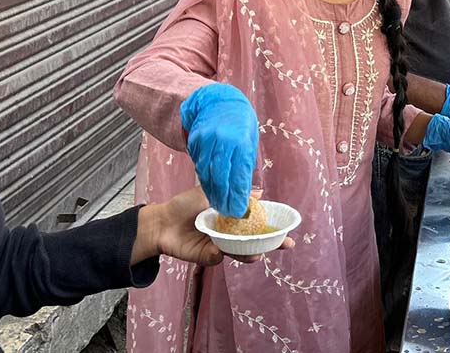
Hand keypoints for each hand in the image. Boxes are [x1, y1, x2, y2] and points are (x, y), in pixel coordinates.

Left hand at [133, 187, 295, 266]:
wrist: (161, 221)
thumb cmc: (184, 205)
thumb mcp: (209, 193)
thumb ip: (233, 193)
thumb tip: (259, 191)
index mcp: (233, 218)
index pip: (257, 222)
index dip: (273, 225)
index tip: (288, 227)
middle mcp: (230, 233)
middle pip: (255, 241)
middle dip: (272, 244)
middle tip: (286, 244)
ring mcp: (220, 246)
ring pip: (240, 252)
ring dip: (250, 253)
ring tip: (257, 253)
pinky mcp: (207, 257)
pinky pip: (218, 257)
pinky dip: (221, 253)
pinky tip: (220, 249)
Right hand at [181, 83, 258, 217]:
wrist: (218, 100)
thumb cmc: (239, 124)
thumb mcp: (249, 143)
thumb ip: (245, 166)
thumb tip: (250, 192)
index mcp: (241, 144)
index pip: (239, 176)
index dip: (238, 196)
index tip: (238, 211)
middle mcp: (225, 142)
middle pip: (221, 178)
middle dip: (223, 199)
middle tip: (226, 213)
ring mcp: (208, 140)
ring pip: (207, 173)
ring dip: (212, 191)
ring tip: (216, 205)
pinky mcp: (196, 140)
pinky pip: (198, 163)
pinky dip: (203, 177)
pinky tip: (207, 188)